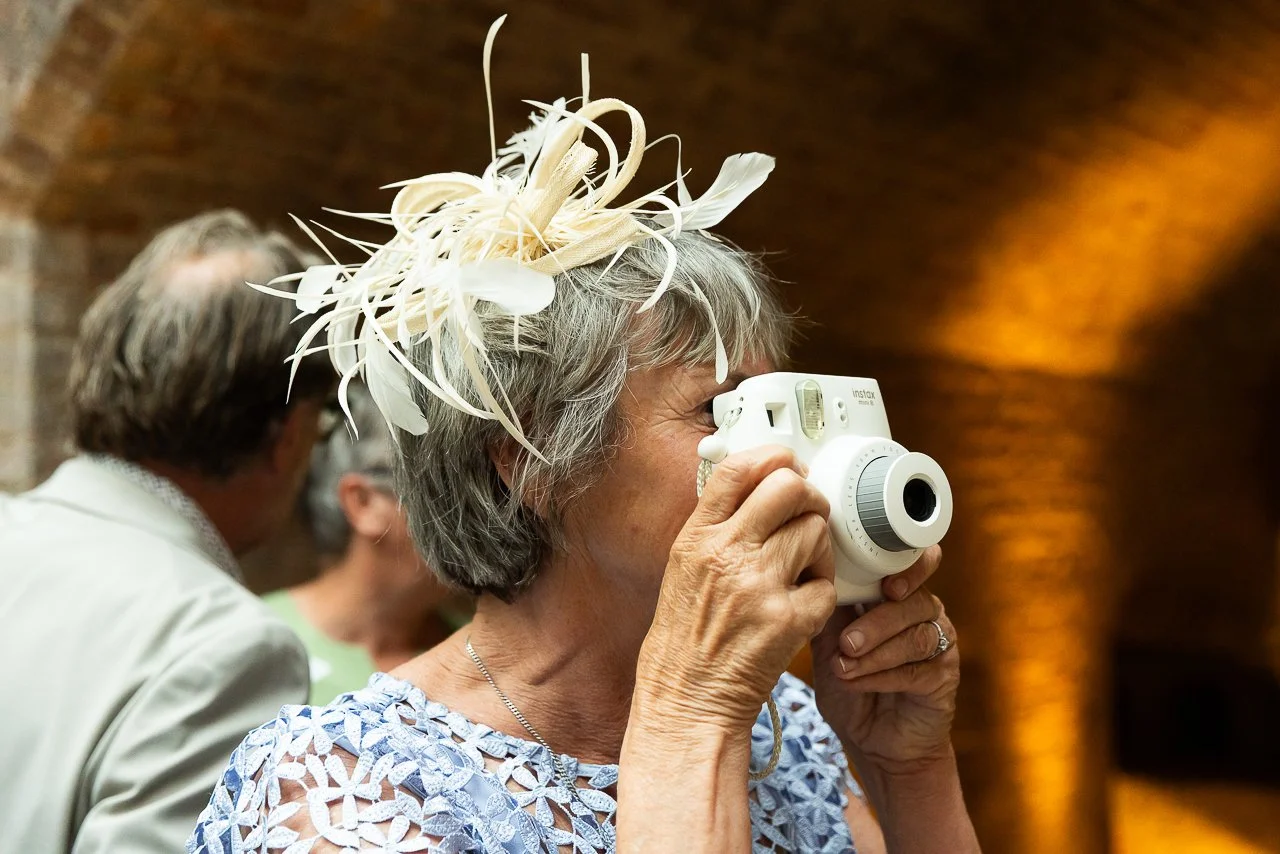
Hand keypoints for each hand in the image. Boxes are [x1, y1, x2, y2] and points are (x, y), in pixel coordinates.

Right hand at [636, 445, 837, 729]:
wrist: (686, 700)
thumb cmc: (684, 640)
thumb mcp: (683, 570)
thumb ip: (716, 528)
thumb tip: (757, 488)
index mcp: (696, 538)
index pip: (738, 469)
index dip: (773, 458)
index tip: (789, 464)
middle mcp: (725, 555)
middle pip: (788, 488)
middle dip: (809, 497)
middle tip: (809, 516)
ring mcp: (758, 586)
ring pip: (816, 532)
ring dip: (818, 549)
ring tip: (801, 572)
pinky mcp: (788, 621)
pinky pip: (828, 586)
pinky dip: (821, 596)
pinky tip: (800, 609)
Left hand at [811, 546, 959, 774]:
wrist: (873, 742)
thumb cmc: (850, 687)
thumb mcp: (828, 646)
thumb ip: (827, 613)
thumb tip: (813, 579)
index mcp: (897, 596)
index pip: (913, 564)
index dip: (905, 566)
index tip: (882, 584)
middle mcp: (924, 614)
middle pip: (914, 602)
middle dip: (878, 621)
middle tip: (847, 641)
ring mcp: (938, 645)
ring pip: (915, 637)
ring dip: (876, 653)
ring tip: (844, 666)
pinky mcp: (944, 678)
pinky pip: (917, 670)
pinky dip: (883, 676)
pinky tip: (858, 683)